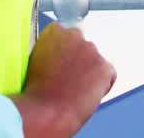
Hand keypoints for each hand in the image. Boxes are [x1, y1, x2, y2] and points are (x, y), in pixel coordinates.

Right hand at [9, 22, 116, 137]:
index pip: (68, 35)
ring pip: (96, 61)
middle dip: (80, 61)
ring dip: (90, 72)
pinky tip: (86, 95)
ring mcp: (91, 50)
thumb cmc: (36, 93)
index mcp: (55, 32)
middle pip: (83, 47)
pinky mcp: (104, 66)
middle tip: (70, 79)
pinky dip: (102, 85)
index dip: (66, 53)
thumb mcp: (34, 61)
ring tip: (75, 90)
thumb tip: (61, 56)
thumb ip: (51, 51)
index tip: (63, 64)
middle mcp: (75, 35)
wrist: (45, 112)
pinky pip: (109, 75)